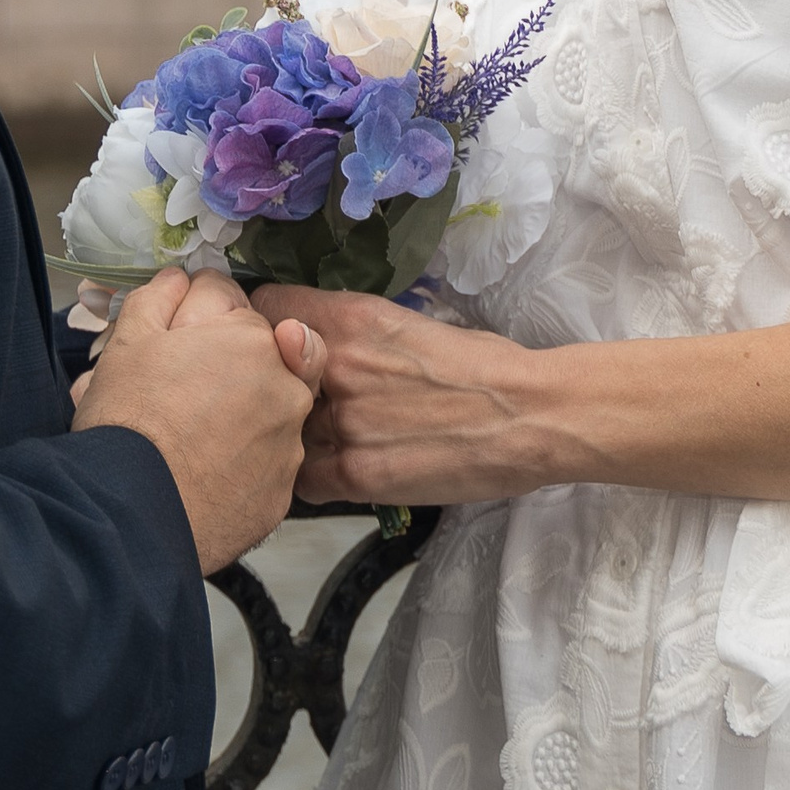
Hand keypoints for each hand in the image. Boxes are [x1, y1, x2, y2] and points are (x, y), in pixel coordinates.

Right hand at [74, 269, 325, 571]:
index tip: (173, 349)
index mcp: (252, 338)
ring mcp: (289, 445)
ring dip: (236, 421)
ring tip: (186, 444)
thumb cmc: (129, 420)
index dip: (197, 326)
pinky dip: (239, 470)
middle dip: (226, 371)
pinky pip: (263, 470)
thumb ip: (162, 296)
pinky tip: (201, 477)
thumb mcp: (129, 340)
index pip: (231, 310)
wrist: (133, 511)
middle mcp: (286, 387)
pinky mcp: (282, 495)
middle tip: (178, 397)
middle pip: (257, 363)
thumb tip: (181, 279)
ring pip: (264, 417)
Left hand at [250, 286, 550, 506]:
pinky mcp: (356, 475)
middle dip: (270, 383)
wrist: (528, 415)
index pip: (266, 309)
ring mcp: (342, 423)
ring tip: (319, 437)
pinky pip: (303, 481)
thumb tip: (317, 341)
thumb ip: (353, 333)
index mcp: (350, 317)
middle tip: (290, 395)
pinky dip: (313, 478)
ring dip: (292, 434)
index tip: (272, 340)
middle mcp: (335, 365)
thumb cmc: (482, 363)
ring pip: (279, 430)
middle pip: (262, 371)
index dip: (265, 326)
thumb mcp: (407, 323)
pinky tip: (337, 470)